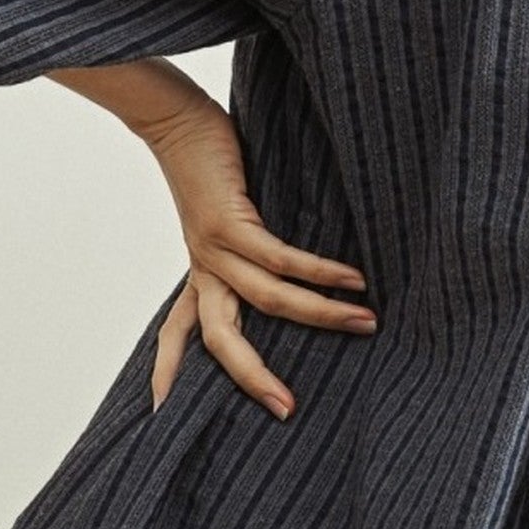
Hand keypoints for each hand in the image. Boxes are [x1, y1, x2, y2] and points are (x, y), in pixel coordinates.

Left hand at [140, 97, 376, 419]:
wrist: (176, 119)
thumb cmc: (209, 165)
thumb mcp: (223, 220)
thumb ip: (250, 250)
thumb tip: (301, 274)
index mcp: (199, 275)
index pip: (178, 335)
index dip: (169, 372)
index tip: (161, 409)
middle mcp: (203, 270)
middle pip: (221, 341)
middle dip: (253, 378)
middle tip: (286, 410)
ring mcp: (214, 248)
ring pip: (267, 300)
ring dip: (321, 315)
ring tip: (367, 324)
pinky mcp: (229, 222)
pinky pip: (280, 259)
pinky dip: (320, 271)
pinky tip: (354, 279)